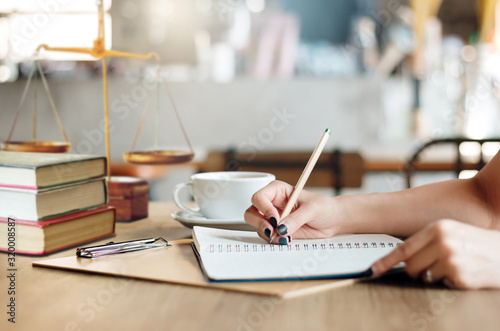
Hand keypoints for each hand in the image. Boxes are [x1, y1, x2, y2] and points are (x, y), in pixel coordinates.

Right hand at [244, 181, 346, 243]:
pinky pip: (267, 237)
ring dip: (267, 234)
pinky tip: (287, 239)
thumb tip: (281, 228)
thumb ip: (296, 218)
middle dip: (259, 223)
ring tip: (285, 237)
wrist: (333, 221)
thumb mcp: (312, 209)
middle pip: (252, 212)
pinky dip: (274, 240)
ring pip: (257, 226)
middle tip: (272, 230)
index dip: (264, 208)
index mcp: (278, 191)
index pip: (260, 197)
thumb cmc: (324, 207)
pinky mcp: (278, 231)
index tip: (276, 218)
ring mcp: (274, 218)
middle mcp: (272, 204)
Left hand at [371, 219, 499, 288]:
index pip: (404, 248)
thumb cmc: (479, 243)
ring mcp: (452, 259)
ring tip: (455, 267)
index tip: (373, 270)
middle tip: (435, 267)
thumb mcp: (453, 232)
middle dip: (418, 271)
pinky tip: (465, 274)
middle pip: (410, 266)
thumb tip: (402, 258)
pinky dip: (451, 283)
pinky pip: (443, 285)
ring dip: (437, 277)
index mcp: (438, 228)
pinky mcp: (461, 276)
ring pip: (425, 277)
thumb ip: (428, 241)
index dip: (386, 261)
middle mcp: (443, 241)